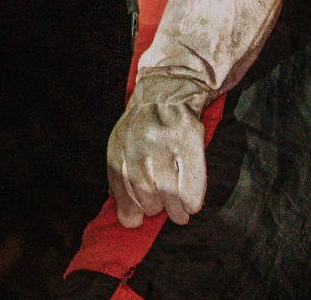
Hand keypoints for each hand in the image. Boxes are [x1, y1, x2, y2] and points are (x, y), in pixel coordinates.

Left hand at [106, 73, 209, 227]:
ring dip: (175, 209)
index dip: (126, 204)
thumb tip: (128, 219)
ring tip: (179, 216)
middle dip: (152, 207)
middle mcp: (139, 139)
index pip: (118, 180)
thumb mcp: (124, 142)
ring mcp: (164, 137)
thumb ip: (122, 176)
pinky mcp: (189, 137)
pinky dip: (192, 197)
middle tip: (160, 211)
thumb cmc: (145, 125)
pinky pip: (192, 177)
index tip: (134, 221)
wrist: (170, 88)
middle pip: (143, 188)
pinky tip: (192, 206)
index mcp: (120, 140)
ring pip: (168, 187)